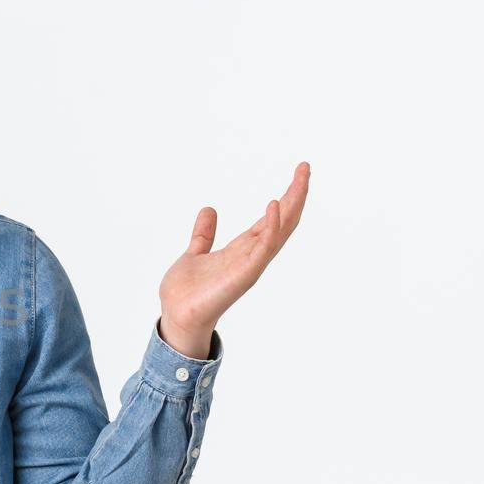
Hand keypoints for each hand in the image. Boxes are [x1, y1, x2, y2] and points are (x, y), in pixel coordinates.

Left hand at [158, 162, 310, 347]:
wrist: (177, 315)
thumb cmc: (187, 292)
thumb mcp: (195, 253)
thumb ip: (204, 234)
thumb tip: (209, 210)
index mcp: (243, 249)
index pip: (271, 219)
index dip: (286, 197)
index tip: (298, 174)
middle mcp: (252, 254)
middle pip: (283, 221)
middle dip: (296, 195)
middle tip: (306, 168)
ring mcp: (252, 263)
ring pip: (280, 230)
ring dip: (292, 204)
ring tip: (301, 179)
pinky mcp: (245, 272)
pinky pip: (264, 246)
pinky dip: (271, 225)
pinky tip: (274, 205)